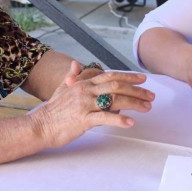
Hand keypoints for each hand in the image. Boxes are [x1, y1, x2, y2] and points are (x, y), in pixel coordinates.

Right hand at [29, 62, 154, 147]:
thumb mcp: (61, 89)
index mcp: (83, 83)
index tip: (142, 79)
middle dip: (137, 90)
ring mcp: (85, 104)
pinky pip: (105, 118)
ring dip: (134, 103)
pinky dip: (119, 120)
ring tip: (147, 108)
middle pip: (116, 86)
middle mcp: (86, 91)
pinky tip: (131, 122)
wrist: (40, 126)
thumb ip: (71, 76)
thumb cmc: (52, 110)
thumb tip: (75, 64)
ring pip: (115, 100)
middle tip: (151, 96)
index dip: (128, 76)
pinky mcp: (83, 119)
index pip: (110, 76)